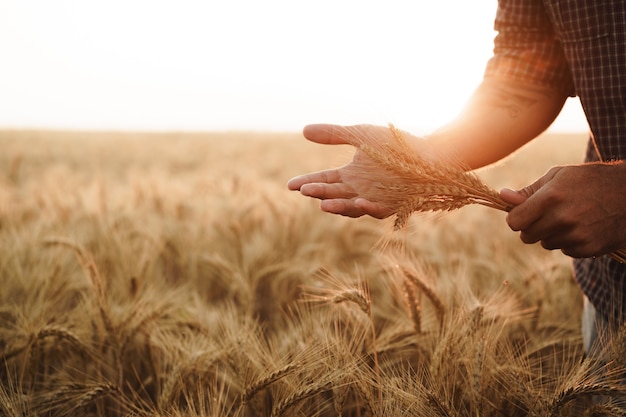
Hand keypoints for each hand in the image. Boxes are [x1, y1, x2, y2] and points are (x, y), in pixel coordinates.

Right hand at [287, 124, 420, 218]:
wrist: (429, 154)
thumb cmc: (396, 145)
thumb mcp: (360, 135)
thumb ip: (334, 134)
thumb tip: (304, 130)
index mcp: (351, 176)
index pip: (323, 181)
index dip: (307, 183)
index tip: (290, 185)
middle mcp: (359, 190)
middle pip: (334, 194)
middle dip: (319, 193)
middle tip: (305, 190)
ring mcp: (375, 200)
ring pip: (351, 207)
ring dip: (338, 206)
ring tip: (324, 204)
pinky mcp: (392, 205)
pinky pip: (378, 210)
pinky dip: (369, 207)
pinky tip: (360, 201)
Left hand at [501, 162, 625, 257]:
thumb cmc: (590, 180)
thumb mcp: (559, 176)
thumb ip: (529, 190)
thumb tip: (503, 196)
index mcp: (551, 197)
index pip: (515, 222)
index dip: (516, 218)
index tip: (522, 213)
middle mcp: (562, 218)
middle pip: (527, 236)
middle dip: (531, 227)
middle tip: (547, 214)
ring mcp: (576, 236)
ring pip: (546, 244)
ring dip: (551, 234)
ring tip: (570, 217)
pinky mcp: (588, 248)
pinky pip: (565, 250)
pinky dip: (569, 241)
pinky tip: (583, 226)